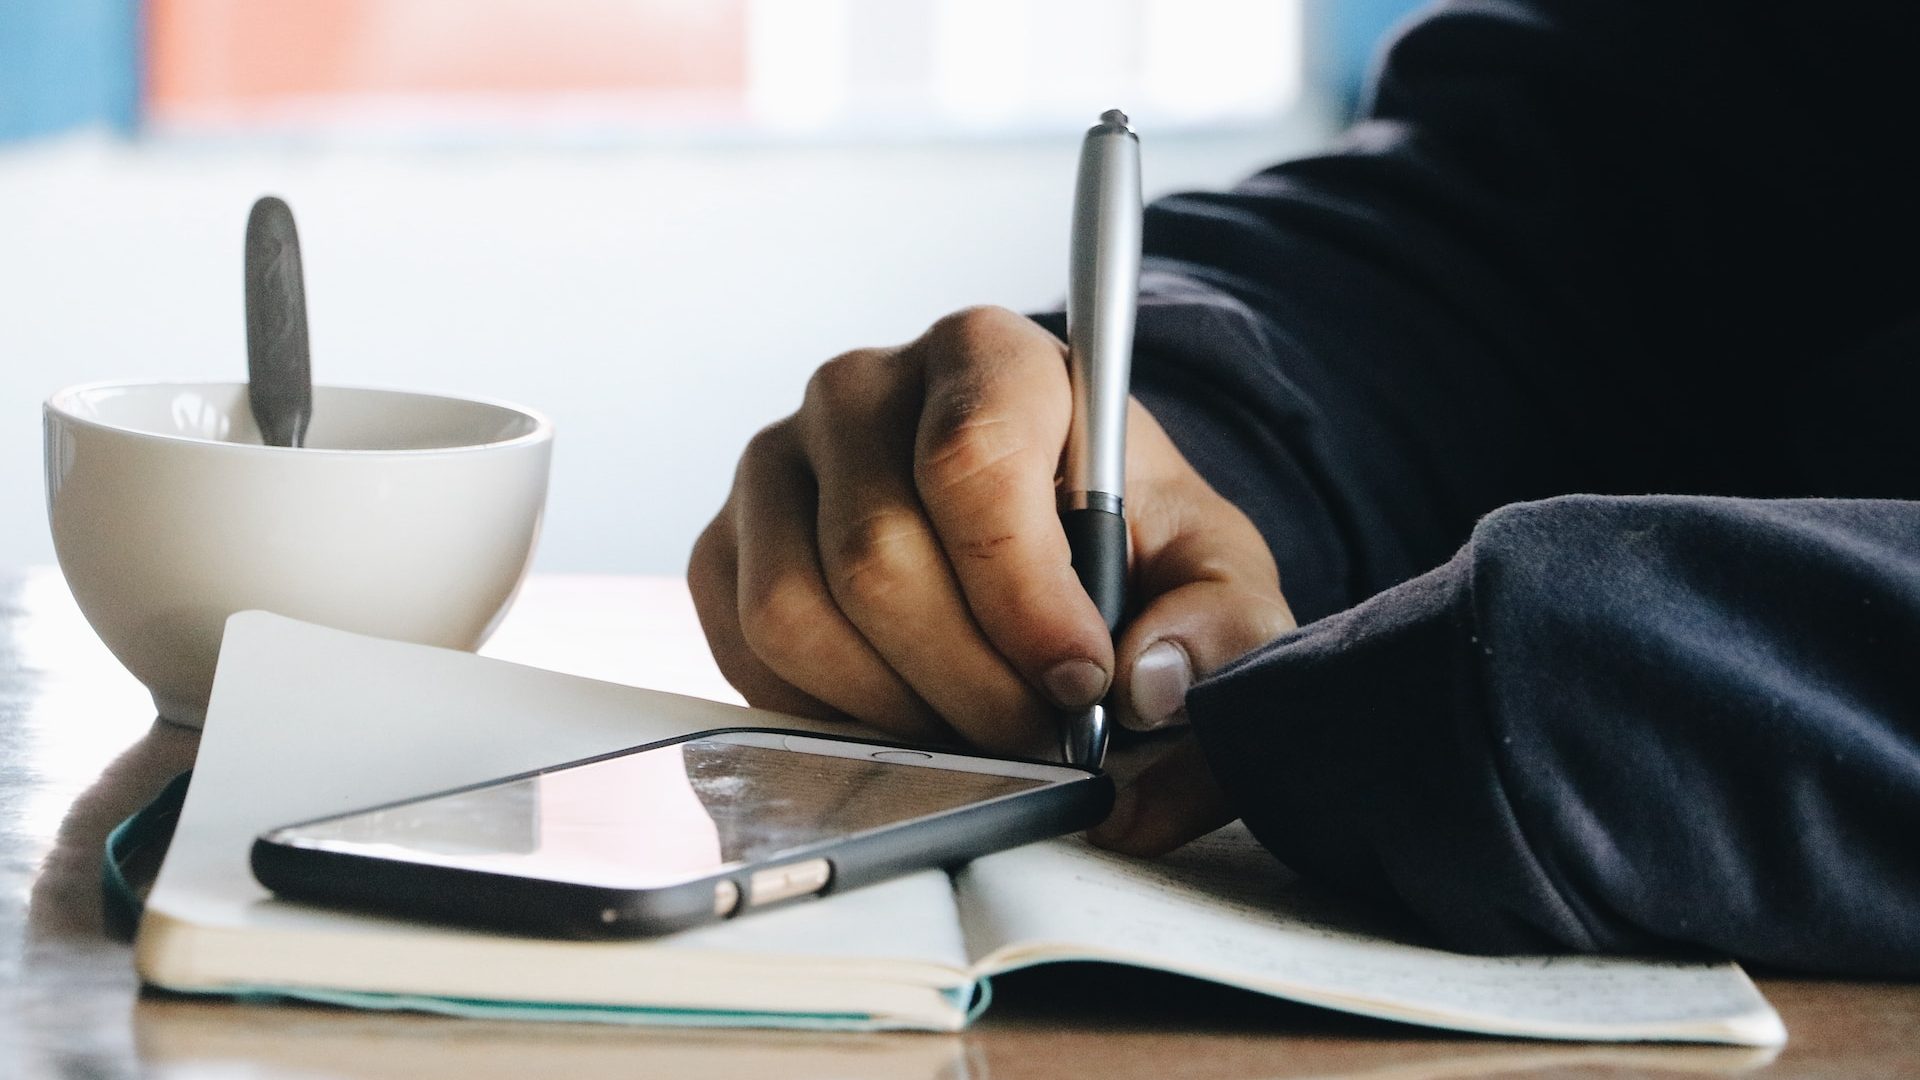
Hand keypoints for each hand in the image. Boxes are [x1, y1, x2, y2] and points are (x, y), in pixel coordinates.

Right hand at [688, 306, 1295, 852]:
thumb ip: (1220, 621)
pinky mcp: (725, 540)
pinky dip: (827, 711)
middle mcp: (860, 388)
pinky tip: (904, 712)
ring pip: (797, 612)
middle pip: (877, 557)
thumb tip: (1149, 682)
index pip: (970, 463)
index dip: (1022, 595)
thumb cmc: (1120, 537)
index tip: (1080, 683)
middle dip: (969, 682)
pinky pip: (745, 646)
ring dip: (896, 708)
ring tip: (976, 730)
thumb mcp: (1210, 566)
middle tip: (1038, 738)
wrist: (1040, 523)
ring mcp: (776, 460)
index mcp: (986, 355)